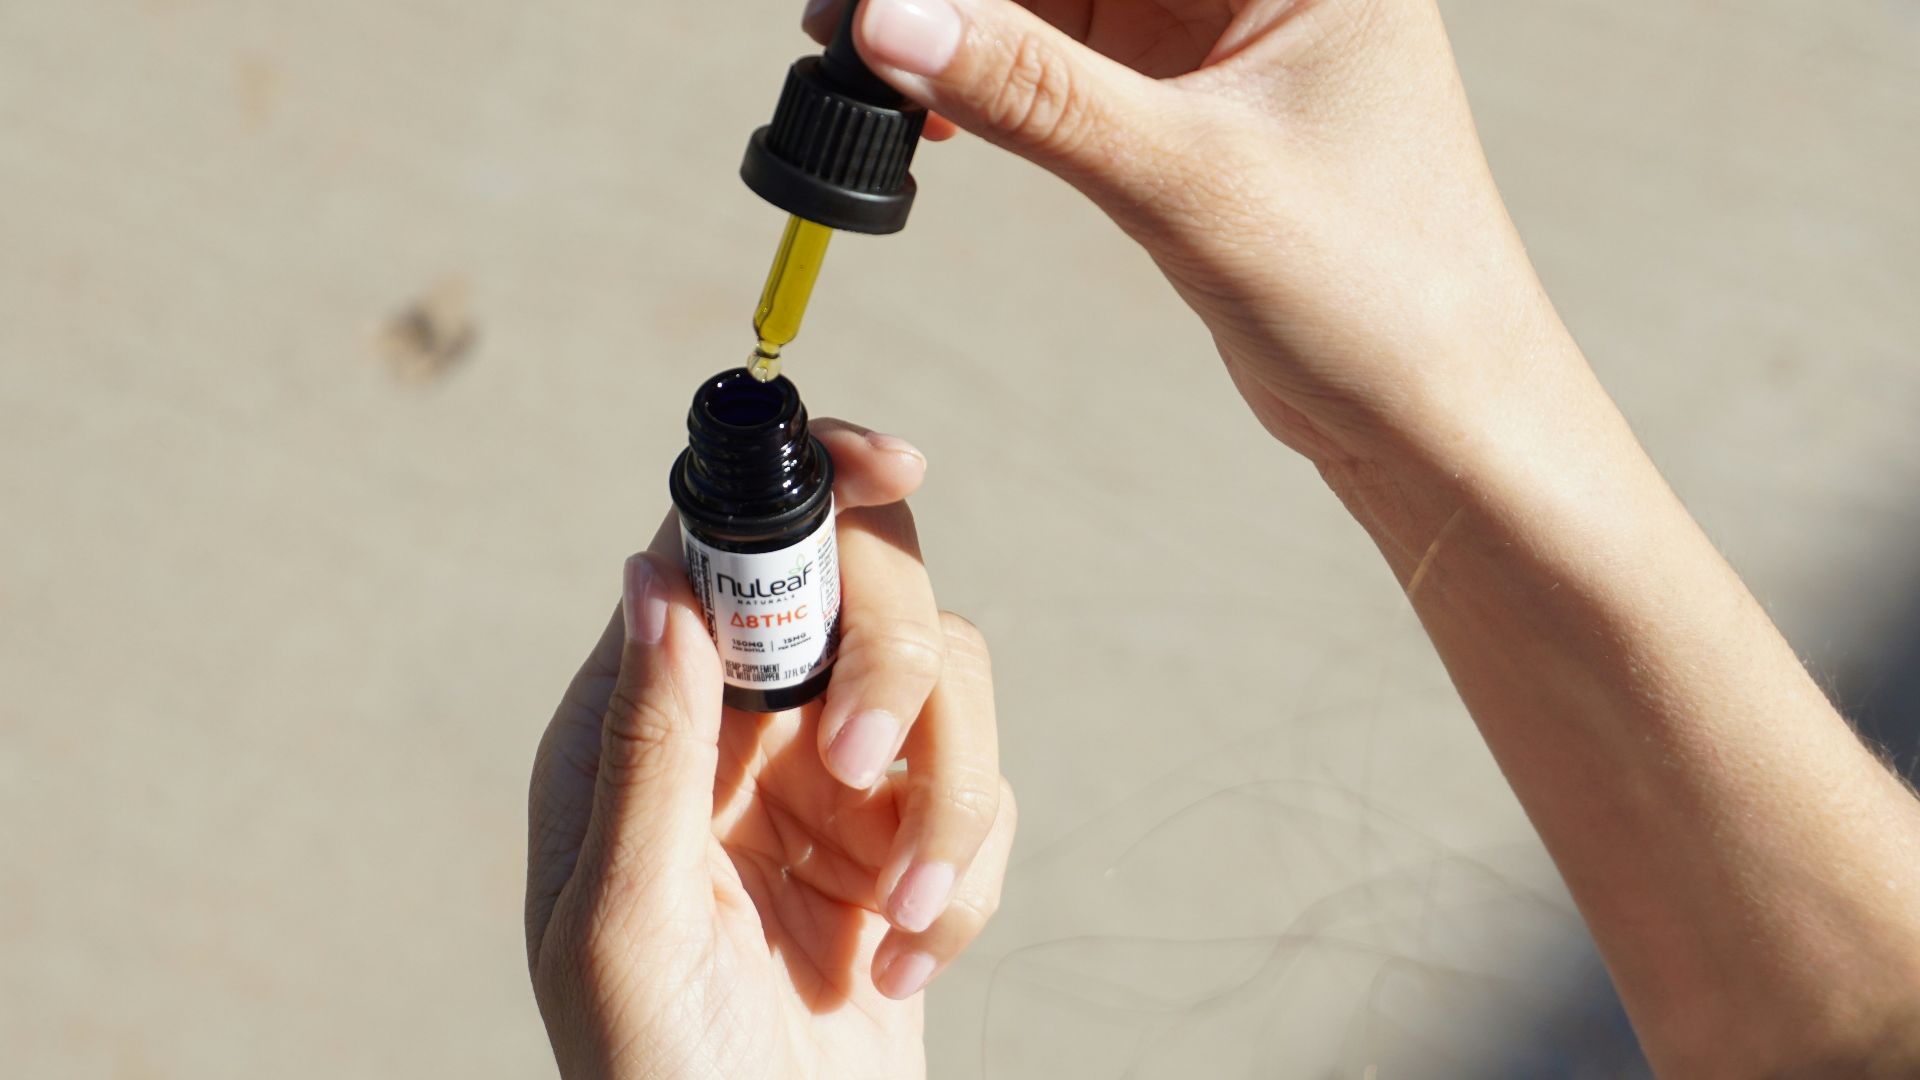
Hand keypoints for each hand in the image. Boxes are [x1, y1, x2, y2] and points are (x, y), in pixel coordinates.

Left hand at [525, 423, 1015, 1079]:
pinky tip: (903, 964)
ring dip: (949, 804)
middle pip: (870, 591)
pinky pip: (988, 797)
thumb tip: (657, 574)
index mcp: (650, 716)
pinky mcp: (913, 847)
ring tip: (904, 922)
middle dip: (897, 667)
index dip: (812, 483)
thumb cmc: (652, 1074)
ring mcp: (839, 784)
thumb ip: (648, 745)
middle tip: (862, 763)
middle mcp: (748, 727)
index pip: (727, 544)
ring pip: (953, 685)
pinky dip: (969, 881)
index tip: (893, 470)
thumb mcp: (625, 919)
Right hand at [813, 0, 1573, 476]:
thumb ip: (1031, 88)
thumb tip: (888, 17)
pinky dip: (991, 78)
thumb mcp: (1187, 176)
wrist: (1432, 413)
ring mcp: (1221, 39)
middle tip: (846, 20)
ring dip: (958, 25)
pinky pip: (1063, 62)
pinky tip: (927, 104)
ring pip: (1057, 1)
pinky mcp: (1187, 107)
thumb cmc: (1376, 288)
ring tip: (855, 58)